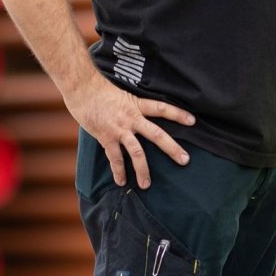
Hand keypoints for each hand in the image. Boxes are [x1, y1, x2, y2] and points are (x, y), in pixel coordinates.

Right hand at [66, 75, 193, 188]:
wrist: (82, 90)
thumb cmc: (102, 91)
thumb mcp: (124, 95)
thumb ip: (134, 106)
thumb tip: (145, 114)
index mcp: (137, 105)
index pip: (162, 108)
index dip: (177, 114)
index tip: (193, 121)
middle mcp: (131, 118)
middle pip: (156, 134)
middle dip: (171, 148)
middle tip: (185, 160)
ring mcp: (119, 129)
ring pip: (136, 152)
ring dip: (143, 170)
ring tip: (147, 185)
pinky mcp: (106, 137)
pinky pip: (114, 158)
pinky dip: (118, 171)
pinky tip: (121, 182)